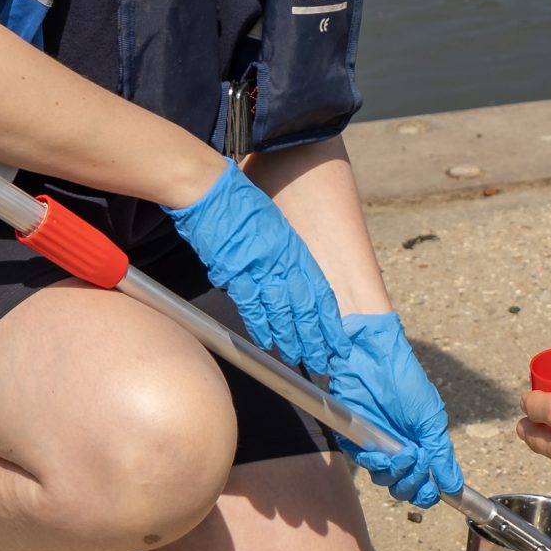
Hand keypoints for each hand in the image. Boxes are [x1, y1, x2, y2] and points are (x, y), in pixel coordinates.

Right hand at [164, 161, 345, 374]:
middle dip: (317, 337)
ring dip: (292, 338)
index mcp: (295, 250)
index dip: (330, 320)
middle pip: (306, 307)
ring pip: (283, 311)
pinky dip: (260, 326)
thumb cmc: (240, 204)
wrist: (211, 190)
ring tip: (301, 358)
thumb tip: (284, 277)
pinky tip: (266, 343)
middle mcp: (283, 261)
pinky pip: (252, 305)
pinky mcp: (236, 272)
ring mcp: (260, 267)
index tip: (339, 340)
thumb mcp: (272, 226)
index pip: (320, 292)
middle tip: (324, 360)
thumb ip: (281, 254)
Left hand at [326, 312, 464, 507]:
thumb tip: (455, 488)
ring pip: (385, 481)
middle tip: (418, 460)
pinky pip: (365, 464)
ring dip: (396, 474)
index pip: (426, 483)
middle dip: (413, 483)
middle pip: (405, 488)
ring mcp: (379, 446)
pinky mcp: (357, 440)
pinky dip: (375, 463)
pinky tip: (382, 451)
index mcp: (422, 445)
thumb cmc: (405, 383)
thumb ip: (441, 455)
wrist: (374, 359)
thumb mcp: (431, 419)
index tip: (432, 489)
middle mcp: (401, 450)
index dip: (428, 492)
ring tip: (404, 453)